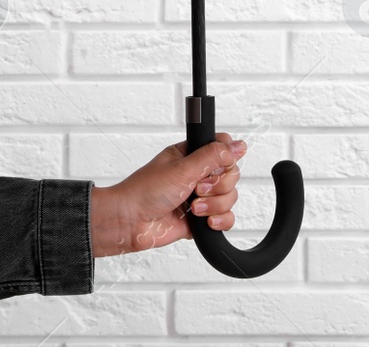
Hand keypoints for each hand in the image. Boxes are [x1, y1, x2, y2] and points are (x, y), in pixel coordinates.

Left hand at [89, 134, 247, 256]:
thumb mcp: (183, 168)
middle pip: (231, 175)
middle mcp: (197, 174)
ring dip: (214, 204)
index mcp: (191, 155)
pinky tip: (205, 221)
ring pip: (229, 197)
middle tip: (197, 188)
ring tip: (193, 207)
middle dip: (218, 186)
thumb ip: (213, 156)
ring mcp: (200, 197)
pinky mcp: (201, 219)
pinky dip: (220, 220)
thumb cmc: (145, 191)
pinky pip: (226, 217)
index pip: (224, 149)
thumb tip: (238, 146)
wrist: (130, 222)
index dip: (226, 159)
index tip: (214, 167)